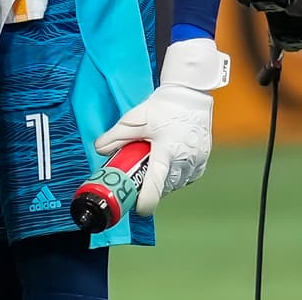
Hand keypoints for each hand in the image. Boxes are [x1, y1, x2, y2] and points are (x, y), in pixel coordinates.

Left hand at [93, 38, 228, 215]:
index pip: (156, 186)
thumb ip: (115, 137)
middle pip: (165, 187)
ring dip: (164, 183)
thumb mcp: (134, 119)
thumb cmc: (163, 106)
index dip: (146, 202)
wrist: (190, 94)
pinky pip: (188, 177)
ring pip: (177, 184)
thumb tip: (99, 149)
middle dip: (151, 189)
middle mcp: (184, 160)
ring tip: (152, 169)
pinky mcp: (203, 159)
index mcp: (166, 152)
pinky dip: (176, 176)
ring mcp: (196, 161)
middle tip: (138, 181)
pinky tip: (168, 165)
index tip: (137, 208)